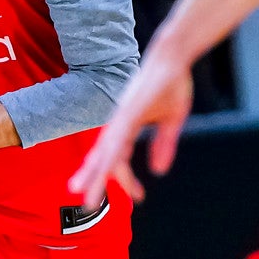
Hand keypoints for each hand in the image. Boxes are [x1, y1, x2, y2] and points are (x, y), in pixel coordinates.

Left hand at [69, 47, 193, 208]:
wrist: (173, 56)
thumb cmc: (172, 83)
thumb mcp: (172, 120)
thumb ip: (163, 144)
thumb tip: (158, 171)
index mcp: (127, 126)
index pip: (119, 159)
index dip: (126, 180)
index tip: (139, 198)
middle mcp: (119, 123)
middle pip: (102, 157)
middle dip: (93, 180)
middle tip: (85, 202)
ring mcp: (122, 117)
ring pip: (105, 152)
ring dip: (96, 176)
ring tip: (87, 196)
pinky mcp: (130, 111)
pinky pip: (118, 138)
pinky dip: (111, 155)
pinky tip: (107, 170)